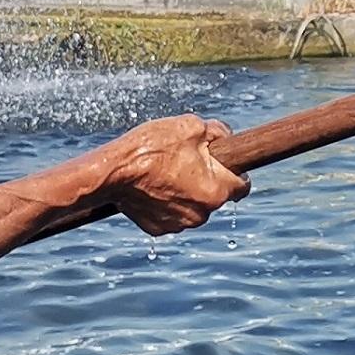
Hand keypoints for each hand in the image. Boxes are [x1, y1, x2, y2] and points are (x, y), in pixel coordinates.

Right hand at [100, 115, 248, 235]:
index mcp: (216, 190)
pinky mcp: (159, 229)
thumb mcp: (191, 126)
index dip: (236, 170)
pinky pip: (171, 214)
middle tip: (187, 160)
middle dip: (207, 179)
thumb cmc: (152, 147)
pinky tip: (152, 186)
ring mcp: (179, 224)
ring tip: (166, 171)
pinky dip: (166, 203)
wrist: (112, 172)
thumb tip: (225, 138)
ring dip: (186, 192)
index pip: (243, 185)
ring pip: (193, 206)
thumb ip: (217, 132)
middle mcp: (202, 213)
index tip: (226, 162)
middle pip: (216, 195)